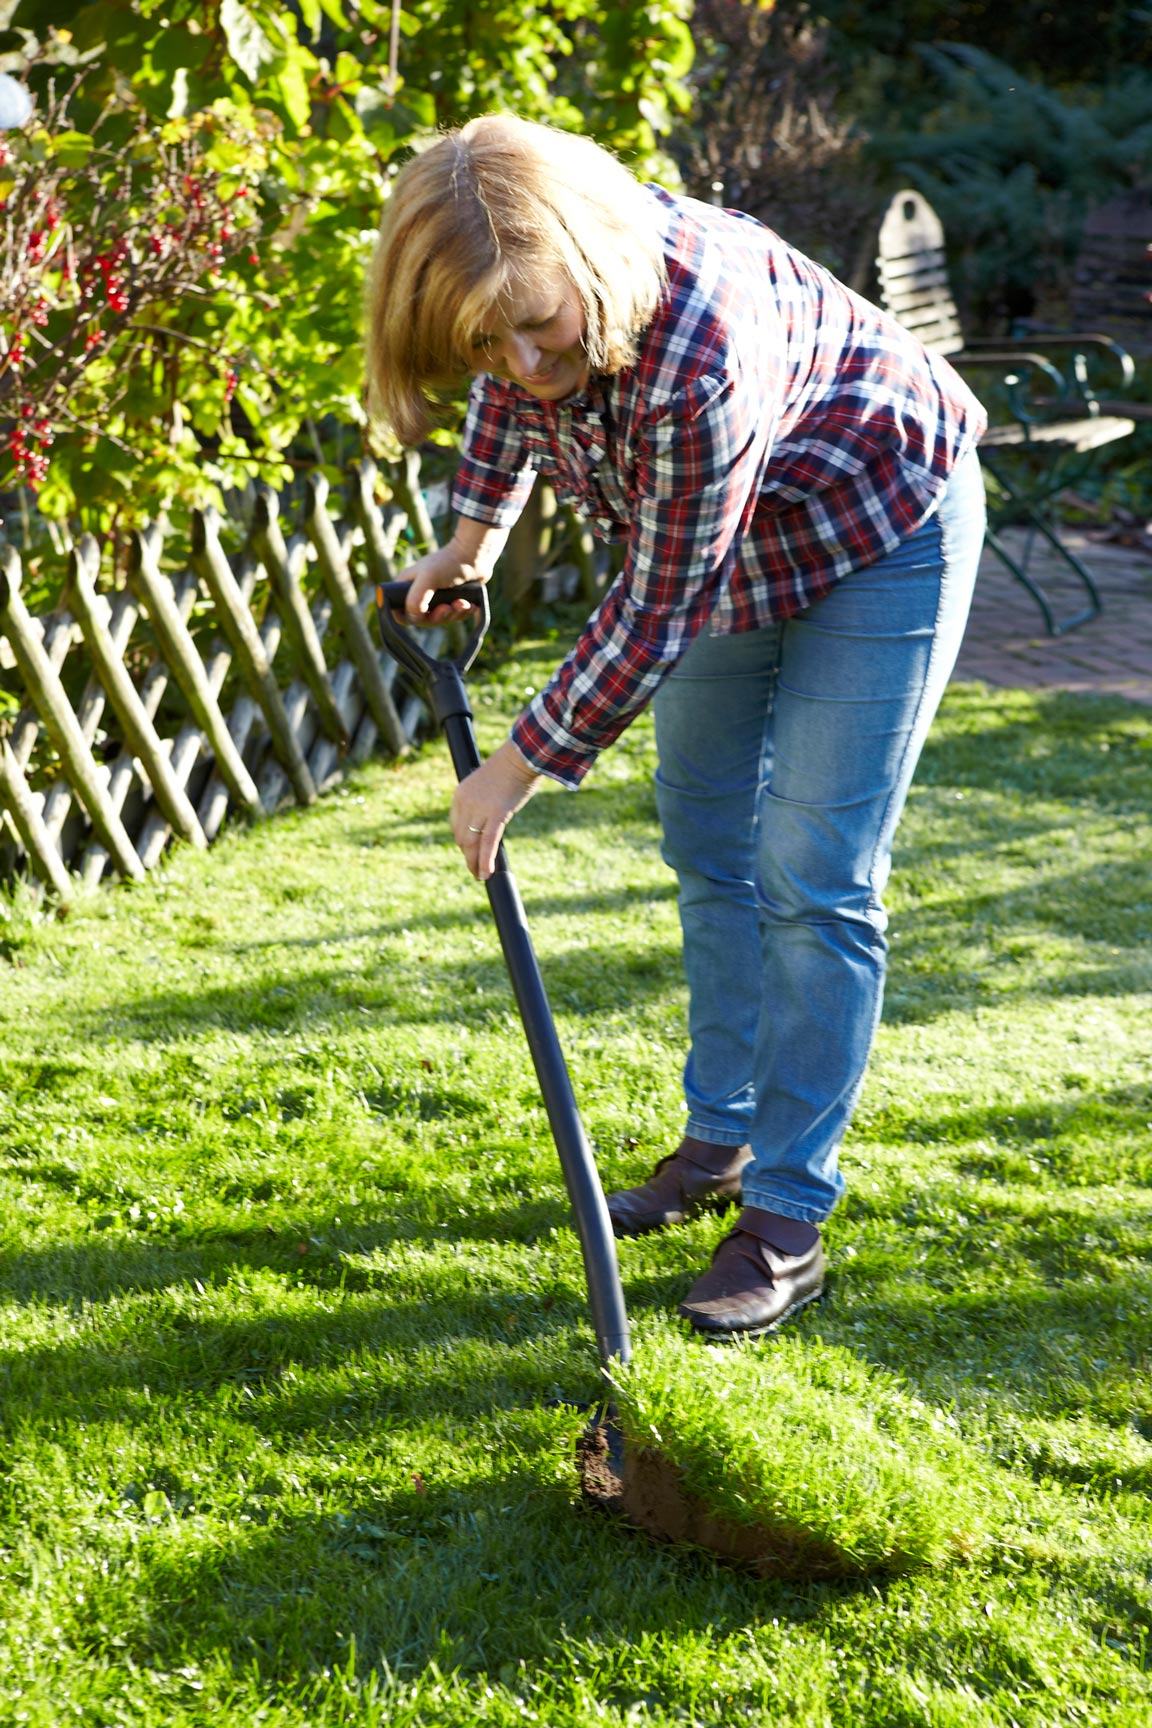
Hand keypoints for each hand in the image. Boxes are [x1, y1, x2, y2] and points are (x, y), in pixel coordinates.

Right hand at [400, 541, 486, 625]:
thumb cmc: (448, 563)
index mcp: (406, 586)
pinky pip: (454, 616)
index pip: (399, 611)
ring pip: (440, 619)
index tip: (422, 616)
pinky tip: (471, 604)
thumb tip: (413, 618)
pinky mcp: (451, 601)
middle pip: (422, 619)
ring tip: (463, 603)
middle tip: (448, 607)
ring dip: (454, 614)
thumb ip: (416, 598)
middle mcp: (419, 594)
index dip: (408, 618)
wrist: (474, 555)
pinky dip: (463, 613)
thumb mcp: (428, 578)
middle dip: (438, 616)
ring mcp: (435, 598)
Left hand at [451, 739, 541, 880]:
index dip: (464, 843)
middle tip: (476, 869)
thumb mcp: (487, 786)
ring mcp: (480, 808)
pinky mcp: (497, 814)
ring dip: (474, 863)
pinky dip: (486, 860)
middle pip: (462, 838)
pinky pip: (488, 842)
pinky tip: (487, 873)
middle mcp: (466, 802)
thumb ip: (481, 804)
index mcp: (460, 795)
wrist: (523, 756)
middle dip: (469, 856)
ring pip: (471, 844)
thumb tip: (487, 823)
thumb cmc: (510, 770)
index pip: (456, 827)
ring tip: (480, 876)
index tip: (472, 852)